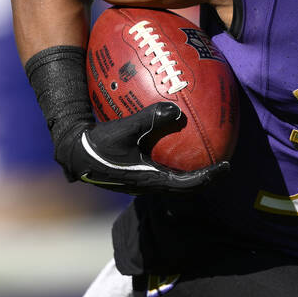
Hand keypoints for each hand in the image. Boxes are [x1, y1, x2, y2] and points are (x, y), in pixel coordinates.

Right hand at [57, 102, 228, 194]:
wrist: (72, 153)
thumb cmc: (96, 143)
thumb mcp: (123, 128)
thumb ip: (149, 118)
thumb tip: (176, 110)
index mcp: (148, 179)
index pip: (186, 183)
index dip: (208, 176)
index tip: (226, 166)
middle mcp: (147, 185)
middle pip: (184, 186)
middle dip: (205, 176)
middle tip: (222, 163)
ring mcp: (141, 182)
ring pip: (173, 180)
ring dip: (190, 172)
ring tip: (205, 155)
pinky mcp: (135, 175)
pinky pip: (162, 170)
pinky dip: (174, 161)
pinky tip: (175, 142)